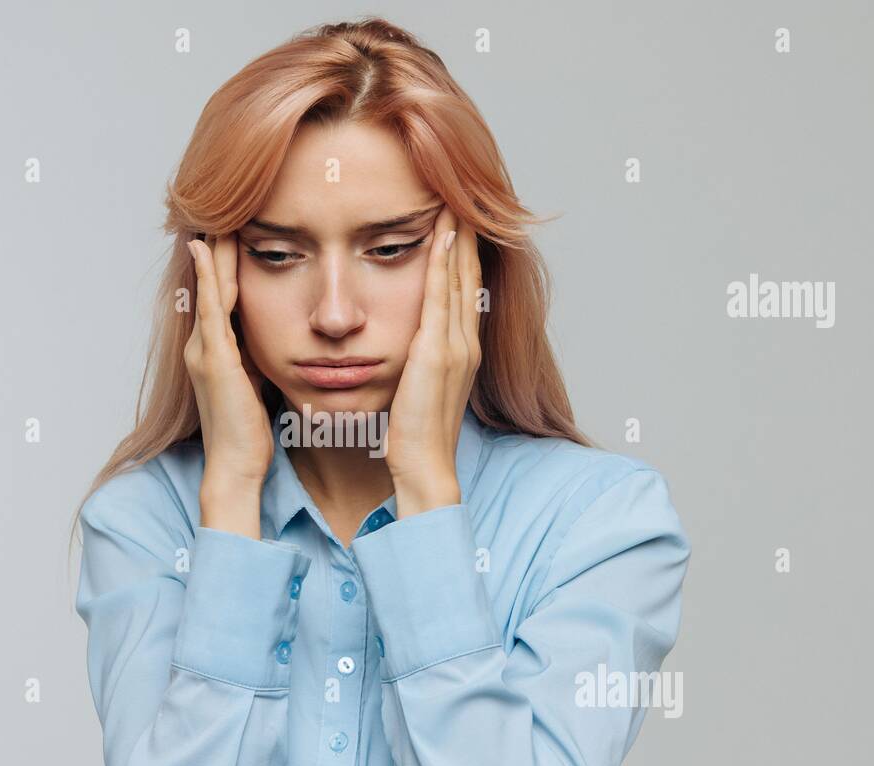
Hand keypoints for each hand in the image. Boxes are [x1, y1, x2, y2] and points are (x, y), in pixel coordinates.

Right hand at [184, 234, 272, 537]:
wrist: (236, 467)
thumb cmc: (249, 434)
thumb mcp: (257, 385)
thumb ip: (259, 359)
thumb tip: (280, 340)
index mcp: (216, 350)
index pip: (222, 293)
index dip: (227, 260)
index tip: (237, 226)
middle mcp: (203, 344)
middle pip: (210, 282)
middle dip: (215, 246)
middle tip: (221, 205)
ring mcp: (204, 350)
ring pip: (207, 286)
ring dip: (211, 249)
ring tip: (214, 212)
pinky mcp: (213, 358)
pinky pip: (210, 307)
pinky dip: (209, 276)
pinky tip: (208, 248)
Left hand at [384, 207, 481, 517]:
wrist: (422, 467)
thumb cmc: (413, 435)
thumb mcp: (417, 387)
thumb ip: (416, 361)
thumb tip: (404, 344)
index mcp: (460, 349)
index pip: (464, 288)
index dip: (463, 251)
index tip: (456, 216)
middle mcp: (465, 342)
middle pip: (469, 274)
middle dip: (466, 232)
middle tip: (461, 191)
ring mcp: (456, 346)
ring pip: (461, 277)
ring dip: (459, 235)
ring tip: (454, 196)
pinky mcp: (439, 353)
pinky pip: (443, 297)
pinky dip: (445, 262)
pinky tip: (441, 234)